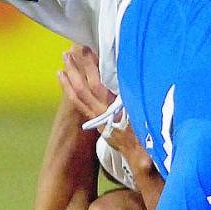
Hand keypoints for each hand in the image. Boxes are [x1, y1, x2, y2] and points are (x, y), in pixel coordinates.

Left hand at [58, 46, 143, 164]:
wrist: (143, 160)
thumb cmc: (149, 137)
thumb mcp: (146, 115)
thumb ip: (138, 99)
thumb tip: (135, 75)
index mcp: (113, 111)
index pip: (96, 85)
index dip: (89, 66)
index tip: (85, 49)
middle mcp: (102, 115)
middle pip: (82, 90)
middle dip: (74, 70)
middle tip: (66, 53)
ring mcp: (98, 121)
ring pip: (78, 99)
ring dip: (69, 82)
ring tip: (61, 67)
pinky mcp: (99, 124)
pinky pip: (81, 106)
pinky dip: (73, 94)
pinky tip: (70, 86)